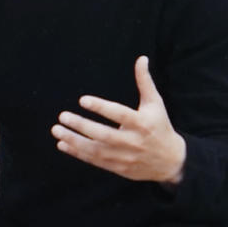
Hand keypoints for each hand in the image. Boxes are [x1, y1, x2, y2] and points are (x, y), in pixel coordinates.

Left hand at [51, 56, 186, 185]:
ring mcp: (124, 157)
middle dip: (81, 126)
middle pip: (104, 135)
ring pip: (96, 150)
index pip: (119, 114)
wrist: (170, 161)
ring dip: (74, 141)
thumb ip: (145, 82)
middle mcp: (133, 141)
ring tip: (57, 130)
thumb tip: (141, 58)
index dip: (101, 107)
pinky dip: (78, 153)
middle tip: (63, 116)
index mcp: (142, 123)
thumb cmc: (160, 126)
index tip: (82, 100)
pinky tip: (63, 144)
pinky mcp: (118, 168)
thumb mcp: (155, 103)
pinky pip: (95, 161)